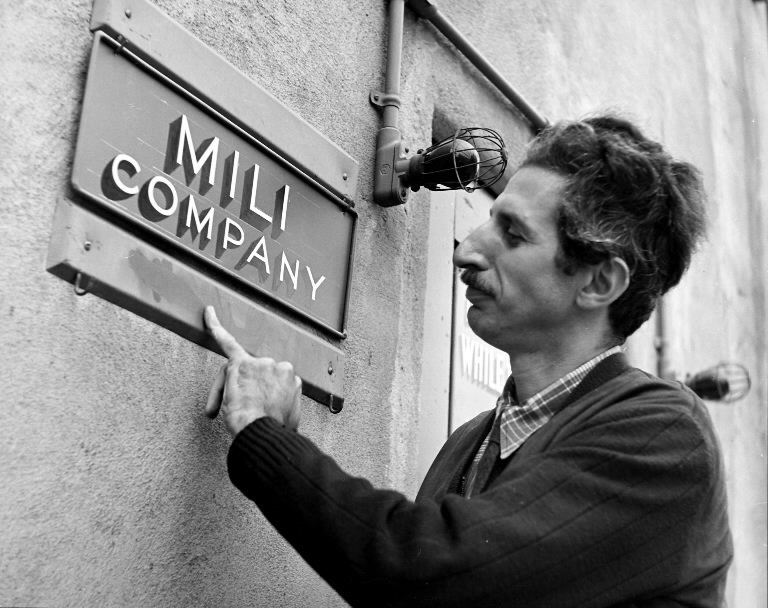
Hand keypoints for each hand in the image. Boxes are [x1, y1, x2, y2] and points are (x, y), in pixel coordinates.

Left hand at [203, 306, 301, 435]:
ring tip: (225, 410)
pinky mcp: (240, 363)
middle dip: (245, 392)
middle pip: (254, 375)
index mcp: (293, 378)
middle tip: (239, 412)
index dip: (259, 398)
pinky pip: (227, 341)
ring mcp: (260, 363)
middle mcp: (279, 366)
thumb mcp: (292, 419)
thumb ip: (287, 407)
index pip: (270, 383)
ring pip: (238, 373)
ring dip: (229, 390)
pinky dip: (215, 326)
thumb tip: (285, 415)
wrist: (263, 431)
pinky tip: (209, 312)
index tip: (258, 411)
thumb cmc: (274, 429)